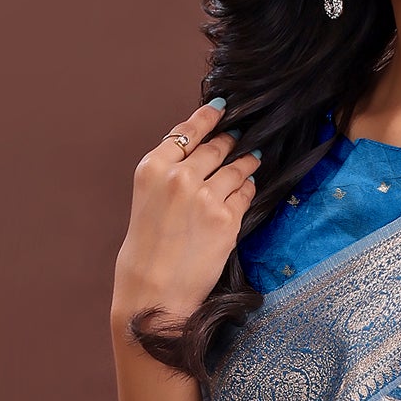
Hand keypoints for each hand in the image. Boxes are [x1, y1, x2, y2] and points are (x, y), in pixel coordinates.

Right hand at [113, 102, 257, 329]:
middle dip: (231, 140)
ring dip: (247, 161)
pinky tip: (250, 184)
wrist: (153, 292)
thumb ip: (168, 174)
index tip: (222, 109)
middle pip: (216, 146)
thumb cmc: (146, 252)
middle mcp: (180, 176)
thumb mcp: (146, 200)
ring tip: (254, 157)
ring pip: (236, 167)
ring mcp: (205, 196)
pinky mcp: (227, 219)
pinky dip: (248, 188)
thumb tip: (200, 158)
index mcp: (152, 168)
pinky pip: (245, 193)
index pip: (187, 131)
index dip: (208, 117)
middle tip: (241, 136)